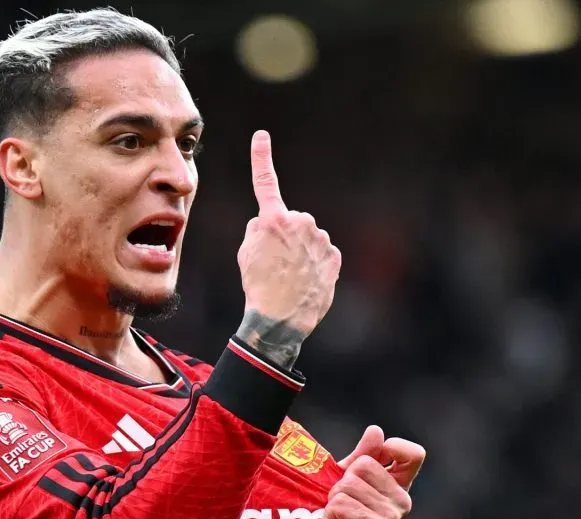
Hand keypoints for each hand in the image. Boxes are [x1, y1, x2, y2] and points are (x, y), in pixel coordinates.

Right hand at [235, 131, 341, 365]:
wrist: (279, 320)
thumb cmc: (257, 285)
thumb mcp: (245, 253)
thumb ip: (258, 230)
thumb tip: (270, 225)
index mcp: (272, 219)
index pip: (265, 182)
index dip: (261, 157)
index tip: (261, 136)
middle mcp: (300, 222)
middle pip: (290, 221)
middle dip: (284, 236)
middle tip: (273, 262)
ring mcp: (320, 239)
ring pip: (307, 238)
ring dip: (300, 251)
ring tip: (289, 276)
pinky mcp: (334, 257)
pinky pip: (321, 254)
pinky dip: (314, 264)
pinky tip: (304, 282)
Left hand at [324, 426, 425, 518]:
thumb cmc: (343, 512)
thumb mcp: (352, 478)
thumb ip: (364, 455)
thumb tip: (376, 430)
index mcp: (399, 485)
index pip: (414, 454)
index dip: (392, 447)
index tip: (375, 455)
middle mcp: (401, 500)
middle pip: (365, 464)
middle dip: (345, 478)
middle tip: (345, 498)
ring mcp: (391, 515)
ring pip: (349, 483)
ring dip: (335, 496)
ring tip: (340, 512)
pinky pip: (341, 501)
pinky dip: (332, 510)